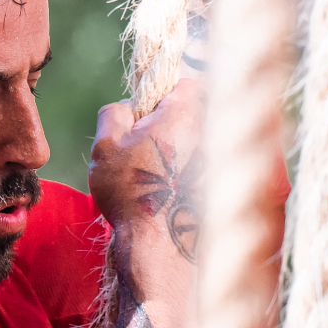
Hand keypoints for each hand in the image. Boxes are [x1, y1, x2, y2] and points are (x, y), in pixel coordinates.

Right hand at [90, 78, 202, 257]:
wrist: (161, 243)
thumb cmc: (132, 192)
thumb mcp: (106, 146)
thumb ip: (115, 113)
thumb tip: (129, 106)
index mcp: (185, 113)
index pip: (186, 84)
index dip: (165, 95)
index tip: (147, 116)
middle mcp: (211, 132)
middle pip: (193, 115)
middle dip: (170, 127)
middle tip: (144, 151)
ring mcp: (219, 160)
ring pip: (197, 143)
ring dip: (178, 153)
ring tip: (156, 177)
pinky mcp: (221, 183)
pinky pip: (203, 168)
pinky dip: (188, 176)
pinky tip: (170, 194)